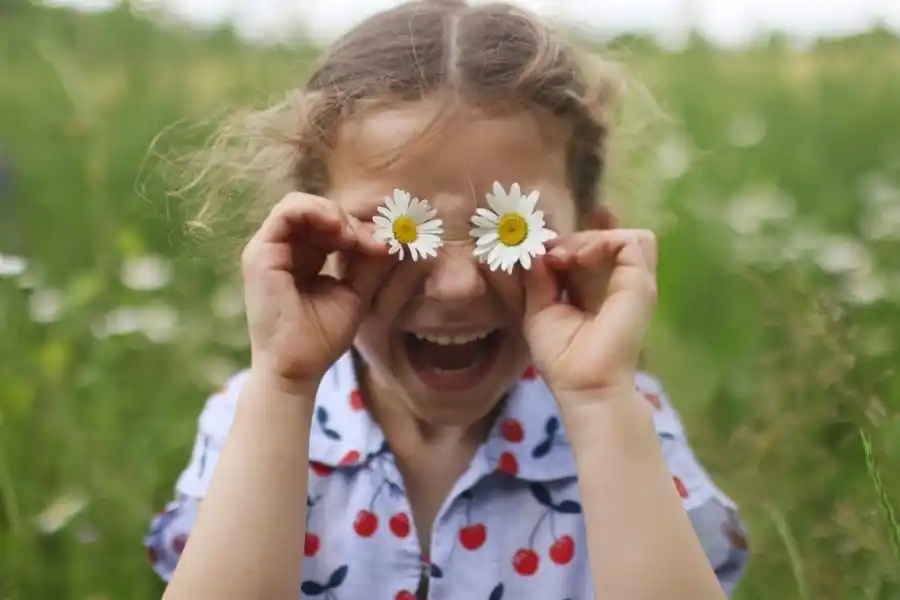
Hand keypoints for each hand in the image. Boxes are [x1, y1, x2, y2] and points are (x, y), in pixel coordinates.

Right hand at [241, 193, 389, 386]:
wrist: (298, 367)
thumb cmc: (322, 337)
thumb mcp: (354, 292)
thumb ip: (367, 262)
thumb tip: (391, 234)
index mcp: (303, 258)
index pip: (330, 225)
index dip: (360, 229)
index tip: (386, 246)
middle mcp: (283, 250)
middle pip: (317, 212)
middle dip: (351, 222)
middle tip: (375, 242)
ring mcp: (268, 249)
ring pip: (300, 205)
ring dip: (333, 214)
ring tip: (353, 237)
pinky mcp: (260, 253)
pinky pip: (286, 212)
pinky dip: (315, 212)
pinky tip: (338, 230)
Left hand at [522, 229, 657, 399]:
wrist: (584, 383)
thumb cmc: (561, 357)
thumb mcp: (538, 309)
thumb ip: (537, 278)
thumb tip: (533, 249)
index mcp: (594, 290)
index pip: (586, 250)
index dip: (562, 246)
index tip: (538, 257)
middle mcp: (617, 282)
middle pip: (601, 240)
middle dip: (570, 240)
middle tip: (549, 257)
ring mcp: (633, 281)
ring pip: (620, 236)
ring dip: (588, 239)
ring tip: (564, 259)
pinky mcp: (641, 282)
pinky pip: (630, 241)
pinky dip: (600, 242)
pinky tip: (577, 259)